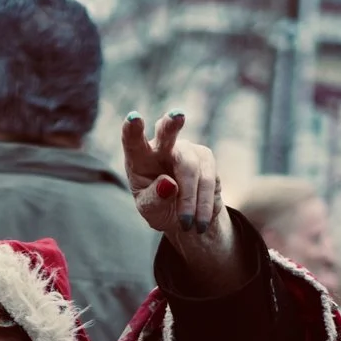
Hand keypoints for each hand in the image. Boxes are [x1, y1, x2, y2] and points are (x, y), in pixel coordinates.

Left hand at [122, 109, 247, 292]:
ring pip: (190, 168)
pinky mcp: (206, 158)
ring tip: (186, 224)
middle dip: (171, 124)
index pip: (133, 142)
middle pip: (166, 133)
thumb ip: (154, 199)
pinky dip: (203, 204)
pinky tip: (199, 222)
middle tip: (176, 116)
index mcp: (140, 158)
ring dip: (189, 200)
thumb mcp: (151, 210)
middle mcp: (162, 148)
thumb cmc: (160, 207)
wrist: (186, 216)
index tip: (133, 118)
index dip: (133, 130)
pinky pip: (207, 180)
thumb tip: (168, 184)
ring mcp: (186, 150)